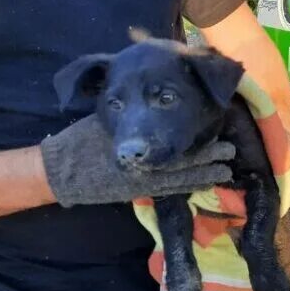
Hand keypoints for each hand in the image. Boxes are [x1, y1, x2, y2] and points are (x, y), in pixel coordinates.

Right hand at [40, 115, 233, 206]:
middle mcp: (142, 162)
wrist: (59, 169)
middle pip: (182, 159)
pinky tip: (204, 184)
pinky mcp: (136, 191)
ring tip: (225, 170)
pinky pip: (167, 190)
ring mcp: (141, 179)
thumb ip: (134, 114)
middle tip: (230, 149)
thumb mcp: (109, 117)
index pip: (173, 141)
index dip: (197, 138)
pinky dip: (187, 187)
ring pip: (179, 178)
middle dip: (207, 155)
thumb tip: (158, 99)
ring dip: (203, 173)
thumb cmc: (82, 139)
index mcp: (136, 140)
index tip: (216, 129)